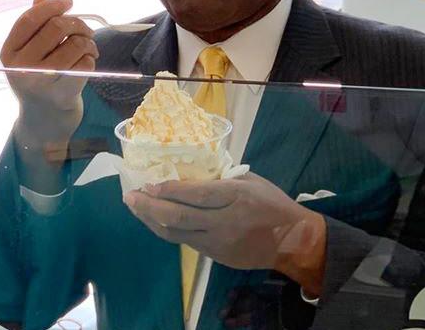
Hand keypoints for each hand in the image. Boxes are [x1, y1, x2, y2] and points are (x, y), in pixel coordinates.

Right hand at [1, 0, 97, 154]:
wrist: (44, 120)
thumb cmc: (38, 80)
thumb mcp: (28, 55)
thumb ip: (34, 27)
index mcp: (9, 53)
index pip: (30, 19)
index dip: (51, 6)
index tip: (67, 2)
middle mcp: (22, 67)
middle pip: (56, 28)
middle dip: (77, 23)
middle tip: (85, 30)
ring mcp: (42, 82)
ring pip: (76, 44)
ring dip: (89, 42)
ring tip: (88, 48)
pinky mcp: (62, 93)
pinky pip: (86, 64)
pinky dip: (91, 59)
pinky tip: (88, 62)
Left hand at [123, 173, 325, 282]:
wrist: (294, 242)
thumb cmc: (273, 204)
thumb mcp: (251, 181)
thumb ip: (221, 177)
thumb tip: (188, 168)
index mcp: (236, 197)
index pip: (196, 194)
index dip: (169, 189)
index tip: (148, 183)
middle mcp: (225, 221)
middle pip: (179, 217)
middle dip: (149, 206)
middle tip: (130, 195)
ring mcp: (218, 242)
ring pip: (176, 233)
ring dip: (150, 219)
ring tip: (134, 206)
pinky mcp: (215, 256)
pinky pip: (184, 241)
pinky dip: (166, 229)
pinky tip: (154, 219)